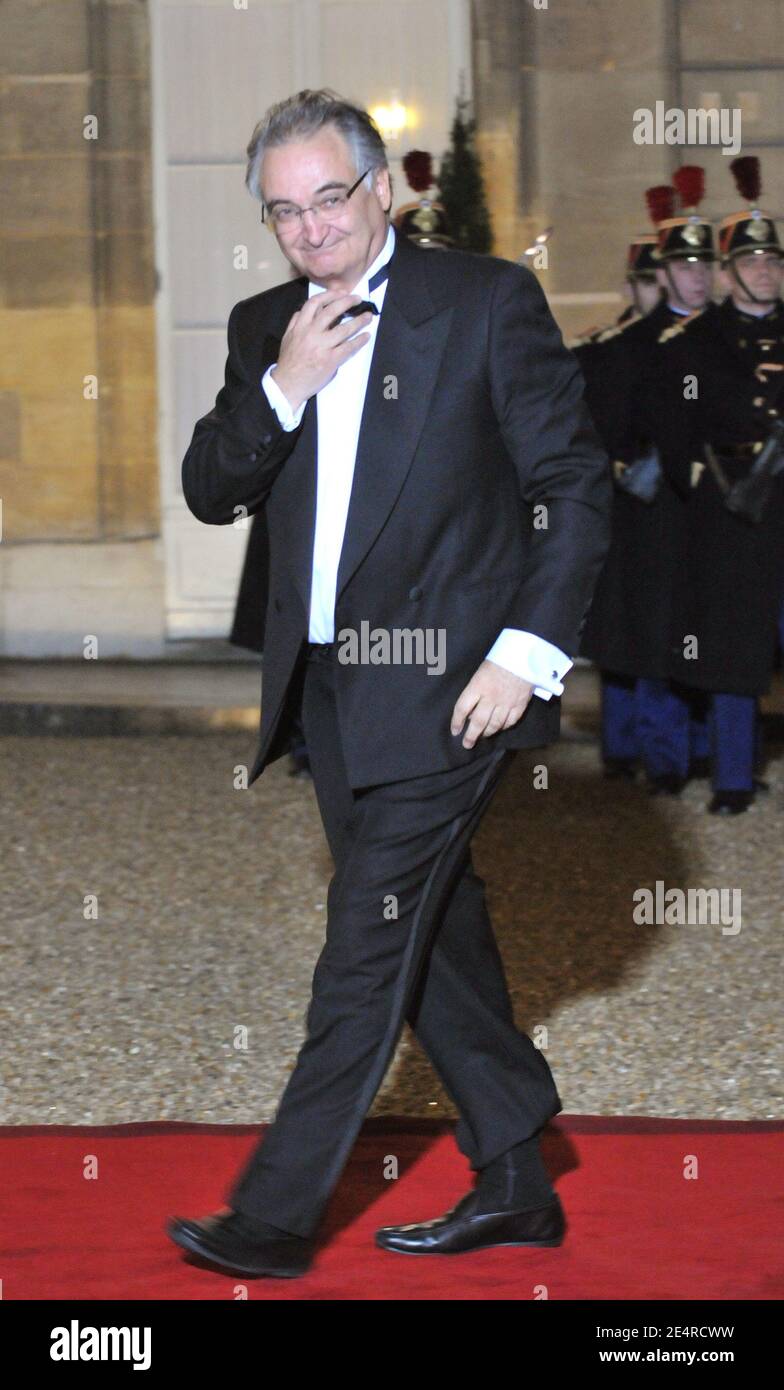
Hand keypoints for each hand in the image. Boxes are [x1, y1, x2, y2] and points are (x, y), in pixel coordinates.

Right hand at [271, 290, 374, 412]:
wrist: (288, 385)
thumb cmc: (288, 362)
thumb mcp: (287, 337)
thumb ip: (295, 322)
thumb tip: (303, 310)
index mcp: (300, 326)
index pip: (314, 303)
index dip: (329, 295)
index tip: (339, 293)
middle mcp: (311, 333)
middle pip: (332, 311)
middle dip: (347, 302)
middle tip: (357, 299)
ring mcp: (322, 347)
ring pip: (344, 329)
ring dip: (359, 321)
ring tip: (368, 317)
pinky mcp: (331, 360)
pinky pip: (348, 347)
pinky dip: (359, 341)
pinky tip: (366, 336)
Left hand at [450, 660, 533, 748]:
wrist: (525, 655)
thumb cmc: (500, 660)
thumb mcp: (481, 672)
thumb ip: (475, 690)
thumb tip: (471, 711)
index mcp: (478, 686)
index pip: (462, 708)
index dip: (457, 721)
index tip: (455, 730)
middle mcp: (491, 696)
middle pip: (478, 721)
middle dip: (471, 735)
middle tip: (466, 744)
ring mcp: (507, 702)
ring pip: (495, 725)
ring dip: (487, 733)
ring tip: (482, 736)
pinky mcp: (520, 704)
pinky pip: (510, 721)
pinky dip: (503, 727)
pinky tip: (499, 728)